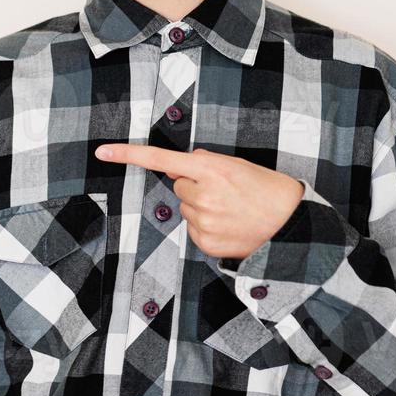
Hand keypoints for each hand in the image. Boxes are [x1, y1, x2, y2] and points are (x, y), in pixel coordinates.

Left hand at [93, 143, 304, 259]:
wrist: (292, 226)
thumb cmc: (267, 191)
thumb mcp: (238, 165)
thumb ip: (206, 162)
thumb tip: (181, 163)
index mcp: (211, 170)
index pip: (161, 159)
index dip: (128, 155)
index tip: (102, 152)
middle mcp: (202, 195)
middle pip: (178, 185)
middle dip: (195, 187)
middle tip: (226, 193)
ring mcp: (202, 222)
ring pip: (186, 209)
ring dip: (202, 208)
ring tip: (232, 210)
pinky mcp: (204, 243)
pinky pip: (193, 230)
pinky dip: (207, 227)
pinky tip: (229, 226)